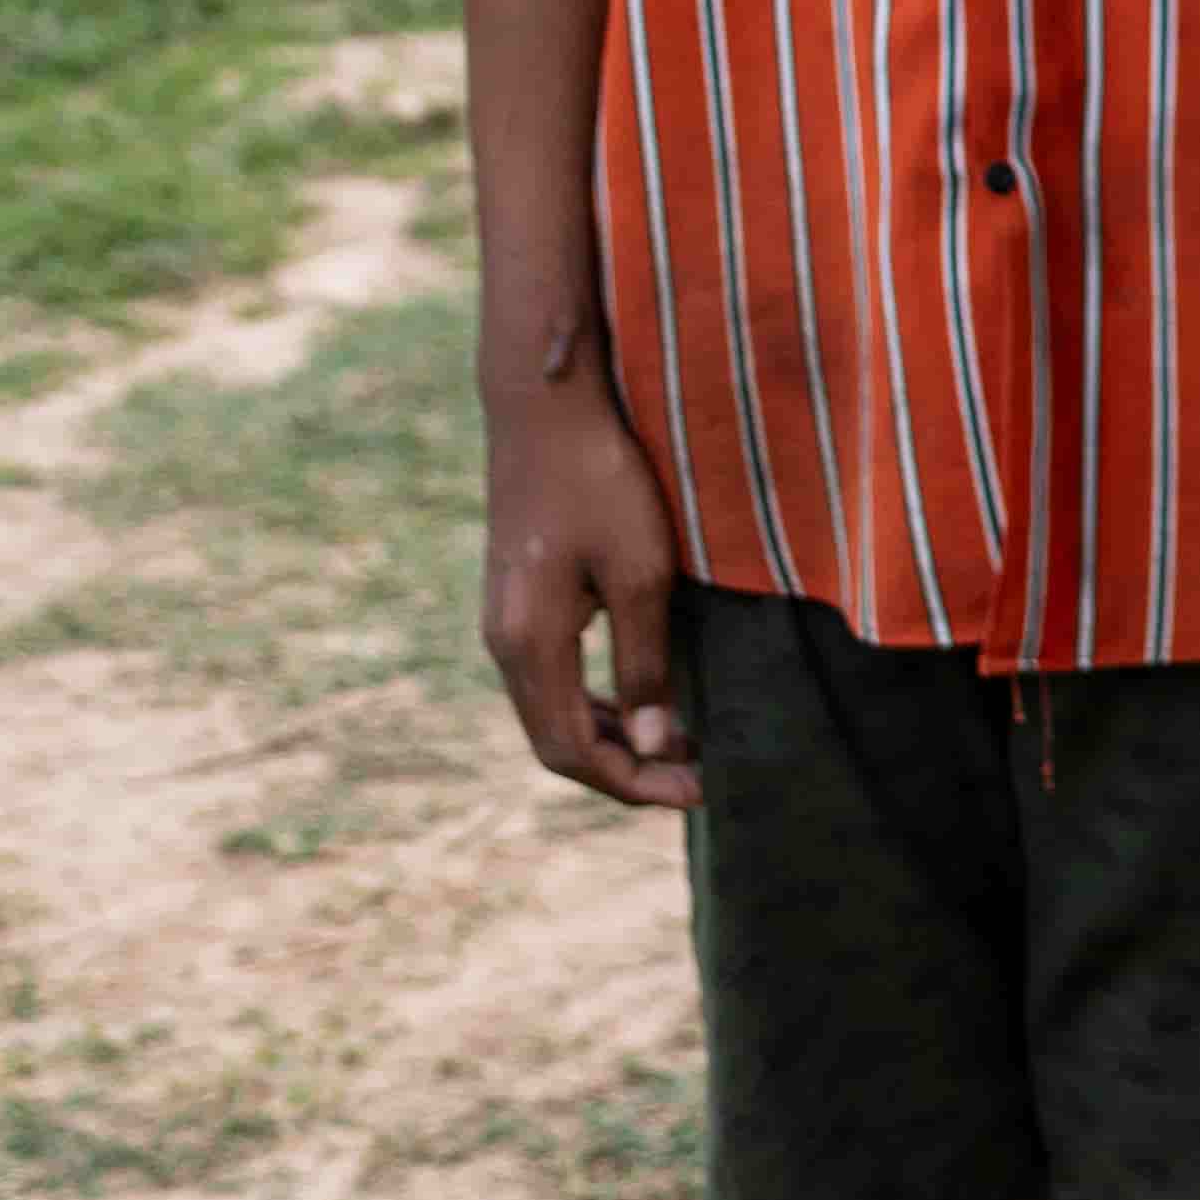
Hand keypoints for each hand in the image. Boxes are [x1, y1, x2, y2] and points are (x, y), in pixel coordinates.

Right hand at [480, 367, 694, 808]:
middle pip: (556, 743)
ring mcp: (503, 622)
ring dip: (610, 739)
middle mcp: (503, 643)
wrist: (545, 407)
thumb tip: (657, 747)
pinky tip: (639, 701)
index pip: (572, 752)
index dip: (634, 783)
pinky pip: (548, 680)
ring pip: (549, 713)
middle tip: (696, 778)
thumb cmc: (601, 480)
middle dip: (626, 770)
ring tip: (678, 745)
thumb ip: (646, 664)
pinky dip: (593, 704)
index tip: (697, 792)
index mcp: (528, 643)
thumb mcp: (641, 572)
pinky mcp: (515, 601)